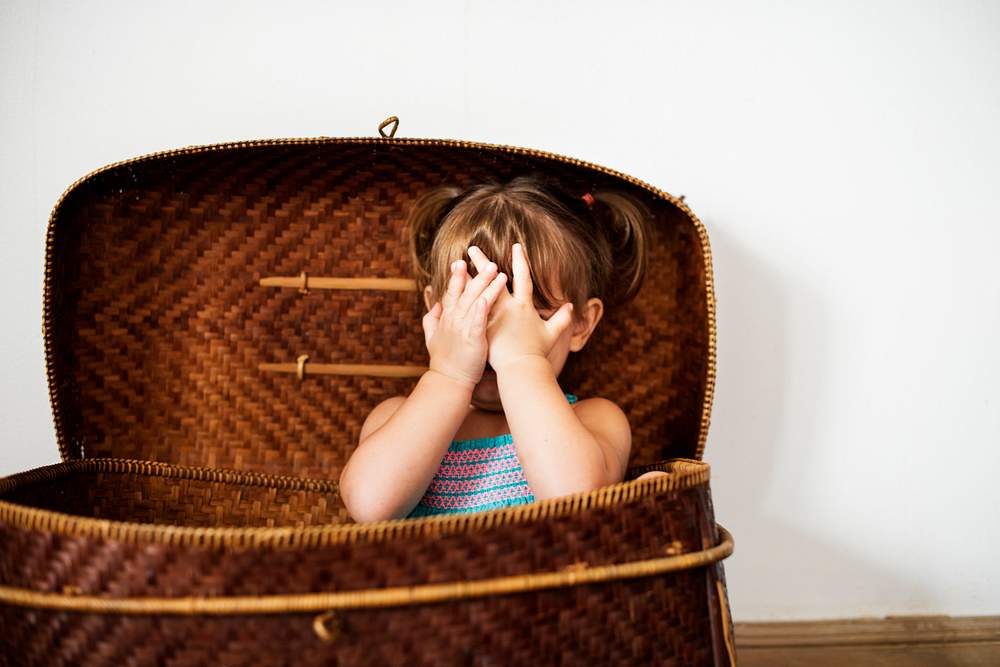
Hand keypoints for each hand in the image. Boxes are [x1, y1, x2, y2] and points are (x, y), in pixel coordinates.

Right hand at [422, 255, 508, 388]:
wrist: (448, 381)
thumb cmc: (444, 360)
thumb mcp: (432, 337)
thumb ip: (431, 320)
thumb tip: (432, 306)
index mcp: (447, 318)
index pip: (451, 293)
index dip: (456, 277)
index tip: (460, 261)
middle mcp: (454, 319)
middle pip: (464, 292)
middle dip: (474, 274)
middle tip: (483, 257)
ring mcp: (462, 328)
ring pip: (474, 301)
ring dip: (484, 284)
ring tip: (497, 270)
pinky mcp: (473, 338)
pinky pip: (478, 320)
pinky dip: (482, 308)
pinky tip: (488, 297)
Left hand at [466, 243, 573, 373]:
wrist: (521, 368)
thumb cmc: (537, 352)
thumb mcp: (552, 333)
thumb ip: (562, 319)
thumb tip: (571, 306)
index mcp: (523, 305)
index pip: (523, 277)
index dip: (520, 261)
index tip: (515, 246)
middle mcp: (506, 307)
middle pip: (492, 279)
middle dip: (483, 263)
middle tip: (472, 248)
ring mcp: (491, 316)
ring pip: (475, 292)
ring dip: (466, 278)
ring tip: (455, 265)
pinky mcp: (480, 327)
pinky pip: (466, 310)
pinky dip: (458, 300)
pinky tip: (450, 292)